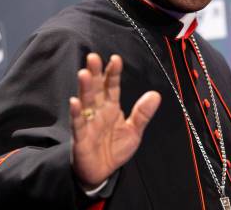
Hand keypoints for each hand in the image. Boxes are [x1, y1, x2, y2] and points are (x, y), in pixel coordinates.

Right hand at [69, 53, 160, 187]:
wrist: (101, 173)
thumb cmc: (115, 149)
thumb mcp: (133, 131)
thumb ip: (142, 114)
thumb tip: (156, 94)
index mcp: (111, 107)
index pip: (112, 86)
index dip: (113, 73)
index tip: (116, 59)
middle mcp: (98, 111)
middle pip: (96, 89)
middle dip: (95, 73)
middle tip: (93, 57)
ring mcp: (88, 123)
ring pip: (86, 102)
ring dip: (85, 88)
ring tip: (84, 73)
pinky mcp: (81, 138)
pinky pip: (78, 124)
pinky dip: (76, 113)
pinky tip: (74, 102)